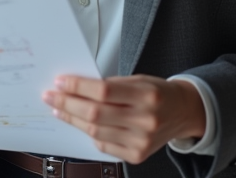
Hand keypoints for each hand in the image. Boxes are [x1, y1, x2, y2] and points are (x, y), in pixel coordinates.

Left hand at [42, 74, 205, 163]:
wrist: (183, 113)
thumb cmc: (158, 93)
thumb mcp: (139, 80)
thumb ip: (111, 84)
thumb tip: (76, 87)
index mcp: (147, 95)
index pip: (104, 90)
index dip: (78, 86)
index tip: (60, 82)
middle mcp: (146, 120)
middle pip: (95, 113)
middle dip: (68, 103)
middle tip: (51, 96)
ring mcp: (141, 141)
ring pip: (95, 131)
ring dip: (73, 119)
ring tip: (60, 109)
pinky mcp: (137, 156)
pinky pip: (103, 145)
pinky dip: (89, 134)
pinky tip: (81, 124)